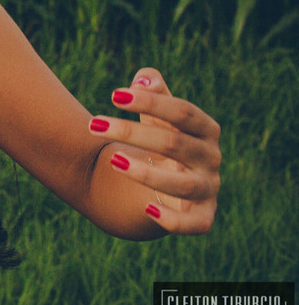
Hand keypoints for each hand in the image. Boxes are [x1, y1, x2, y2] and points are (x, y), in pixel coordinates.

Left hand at [89, 68, 220, 233]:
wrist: (166, 181)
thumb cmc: (161, 137)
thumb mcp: (156, 112)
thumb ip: (151, 89)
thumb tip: (143, 80)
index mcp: (205, 129)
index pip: (183, 112)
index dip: (151, 102)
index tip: (114, 95)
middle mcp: (211, 158)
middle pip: (175, 144)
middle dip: (132, 133)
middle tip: (93, 124)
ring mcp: (208, 189)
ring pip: (182, 185)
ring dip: (145, 173)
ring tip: (111, 159)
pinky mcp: (203, 217)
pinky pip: (195, 224)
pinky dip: (173, 220)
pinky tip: (146, 209)